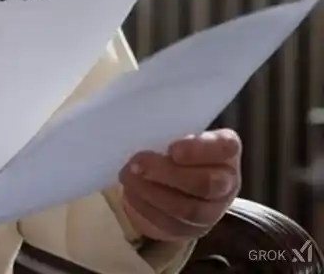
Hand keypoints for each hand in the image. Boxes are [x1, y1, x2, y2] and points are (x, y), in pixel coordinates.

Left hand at [119, 129, 241, 242]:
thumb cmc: (174, 147)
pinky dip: (145, 208)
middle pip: (206, 184)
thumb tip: (138, 124)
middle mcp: (225, 183)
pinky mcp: (188, 230)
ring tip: (128, 175)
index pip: (225, 147)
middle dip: (168, 173)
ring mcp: (210, 211)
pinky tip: (130, 193)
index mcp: (225, 151)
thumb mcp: (175, 132)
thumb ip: (167, 129)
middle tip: (138, 162)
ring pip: (187, 210)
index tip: (173, 149)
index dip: (199, 149)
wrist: (173, 180)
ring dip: (151, 192)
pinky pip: (169, 225)